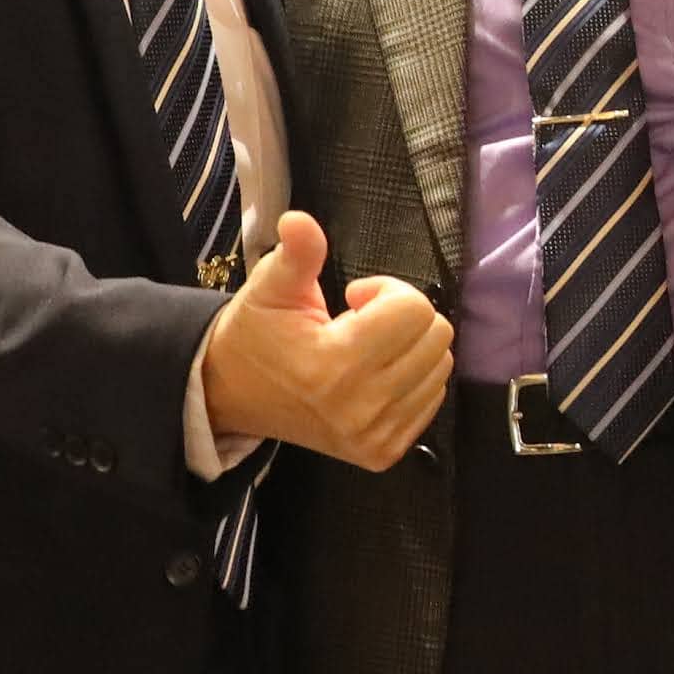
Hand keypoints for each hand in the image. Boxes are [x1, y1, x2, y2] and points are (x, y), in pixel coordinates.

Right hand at [200, 210, 452, 467]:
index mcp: (334, 364)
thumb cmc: (256, 335)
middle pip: (437, 336)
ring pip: (442, 367)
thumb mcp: (271, 287)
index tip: (355, 296)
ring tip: (368, 348)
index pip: (413, 310)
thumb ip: (297, 254)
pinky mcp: (384, 453)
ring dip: (413, 346)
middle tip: (362, 320)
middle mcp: (362, 407)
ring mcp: (375, 436)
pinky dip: (414, 378)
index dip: (387, 290)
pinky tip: (376, 374)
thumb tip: (299, 221)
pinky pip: (433, 399)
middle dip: (405, 315)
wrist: (232, 396)